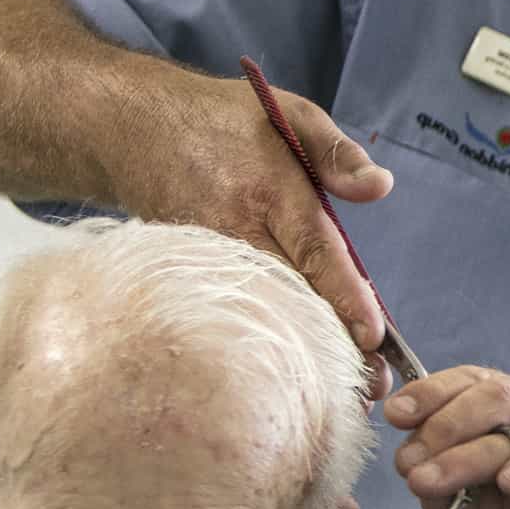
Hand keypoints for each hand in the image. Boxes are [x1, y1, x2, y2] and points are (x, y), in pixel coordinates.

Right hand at [115, 72, 396, 392]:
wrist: (129, 127)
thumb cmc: (224, 120)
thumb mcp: (291, 115)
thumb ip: (337, 153)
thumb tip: (381, 186)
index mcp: (268, 189)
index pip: (313, 248)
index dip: (343, 293)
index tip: (373, 335)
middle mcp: (233, 227)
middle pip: (288, 295)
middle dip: (331, 342)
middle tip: (374, 386)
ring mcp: (202, 254)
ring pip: (256, 310)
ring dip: (298, 352)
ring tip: (342, 393)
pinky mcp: (182, 271)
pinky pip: (227, 308)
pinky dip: (259, 339)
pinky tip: (287, 371)